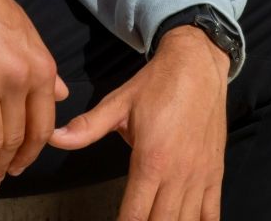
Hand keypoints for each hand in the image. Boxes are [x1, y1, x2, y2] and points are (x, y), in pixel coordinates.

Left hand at [49, 25, 228, 220]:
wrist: (197, 64)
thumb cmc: (157, 84)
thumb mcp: (119, 104)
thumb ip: (88, 127)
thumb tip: (55, 138)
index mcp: (150, 160)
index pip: (135, 214)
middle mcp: (177, 174)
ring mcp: (200, 176)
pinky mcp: (215, 173)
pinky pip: (212, 213)